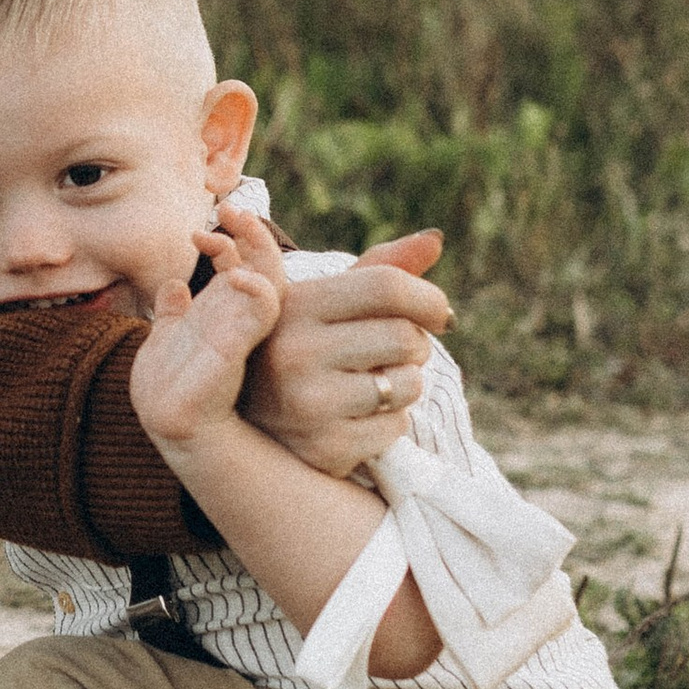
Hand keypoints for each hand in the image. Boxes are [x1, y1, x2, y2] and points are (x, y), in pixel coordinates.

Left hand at [127, 222, 281, 458]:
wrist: (172, 429)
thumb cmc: (174, 386)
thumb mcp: (171, 339)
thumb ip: (174, 312)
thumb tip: (173, 285)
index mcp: (233, 313)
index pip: (250, 265)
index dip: (237, 238)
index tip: (202, 227)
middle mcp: (249, 322)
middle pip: (266, 268)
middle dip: (253, 233)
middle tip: (229, 209)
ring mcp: (250, 338)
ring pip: (269, 286)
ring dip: (259, 256)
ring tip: (237, 227)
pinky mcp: (237, 355)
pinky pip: (260, 317)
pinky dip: (255, 295)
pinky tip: (241, 277)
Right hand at [239, 227, 447, 478]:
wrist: (250, 426)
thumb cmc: (301, 348)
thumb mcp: (323, 302)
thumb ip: (378, 269)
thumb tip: (435, 240)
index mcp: (293, 305)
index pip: (384, 286)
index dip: (426, 297)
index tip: (438, 313)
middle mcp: (294, 353)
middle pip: (404, 337)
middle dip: (415, 345)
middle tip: (395, 353)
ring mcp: (307, 404)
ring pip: (408, 383)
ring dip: (406, 383)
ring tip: (373, 383)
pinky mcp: (325, 447)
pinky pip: (396, 426)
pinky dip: (392, 421)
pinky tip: (360, 417)